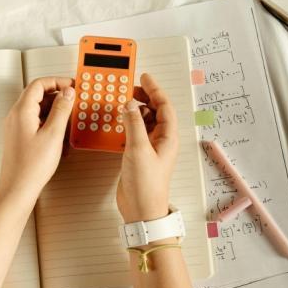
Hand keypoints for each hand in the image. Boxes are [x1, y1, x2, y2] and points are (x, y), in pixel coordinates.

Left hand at [0, 77, 74, 200]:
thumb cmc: (31, 166)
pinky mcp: (19, 136)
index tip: (71, 86)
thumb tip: (68, 93)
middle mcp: (16, 116)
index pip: (39, 84)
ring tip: (69, 119)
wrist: (17, 188)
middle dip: (57, 96)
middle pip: (37, 95)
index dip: (57, 81)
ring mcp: (16, 126)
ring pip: (37, 108)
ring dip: (54, 110)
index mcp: (22, 111)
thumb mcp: (53, 134)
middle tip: (73, 101)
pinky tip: (60, 133)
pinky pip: (35, 121)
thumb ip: (62, 110)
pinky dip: (48, 121)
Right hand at [116, 73, 178, 222]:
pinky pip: (135, 132)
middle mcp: (161, 140)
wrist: (141, 210)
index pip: (164, 106)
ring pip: (145, 120)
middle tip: (130, 87)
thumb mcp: (138, 149)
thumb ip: (133, 124)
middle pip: (155, 111)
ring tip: (123, 101)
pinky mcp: (139, 154)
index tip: (144, 77)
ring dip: (134, 110)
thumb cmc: (146, 185)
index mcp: (168, 137)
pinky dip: (127, 123)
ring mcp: (150, 147)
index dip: (155, 89)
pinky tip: (119, 121)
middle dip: (144, 97)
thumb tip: (129, 105)